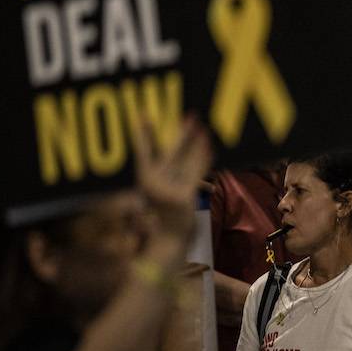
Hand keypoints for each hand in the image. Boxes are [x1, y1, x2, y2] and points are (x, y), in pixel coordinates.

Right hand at [132, 115, 213, 248]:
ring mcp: (169, 190)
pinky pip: (196, 173)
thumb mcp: (155, 188)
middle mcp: (155, 183)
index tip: (143, 116)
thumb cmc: (161, 208)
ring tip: (203, 126)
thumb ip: (159, 168)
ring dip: (197, 142)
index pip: (142, 152)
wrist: (168, 235)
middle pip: (170, 151)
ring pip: (187, 160)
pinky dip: (203, 159)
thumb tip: (172, 147)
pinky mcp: (184, 196)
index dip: (143, 135)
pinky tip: (209, 146)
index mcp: (144, 179)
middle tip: (191, 115)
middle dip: (182, 132)